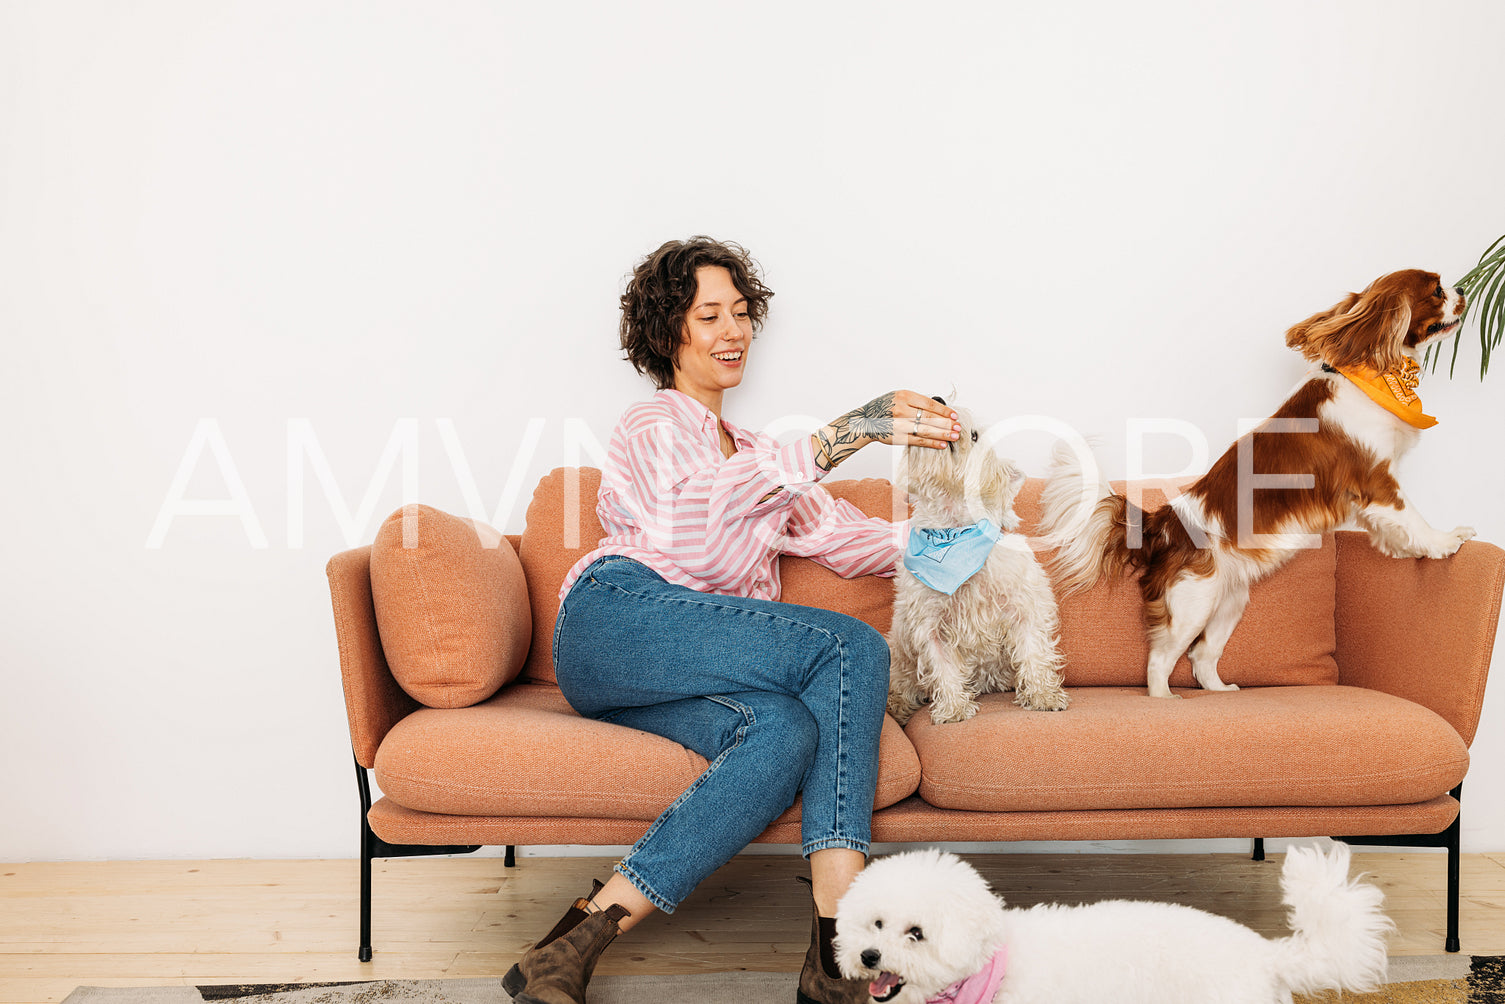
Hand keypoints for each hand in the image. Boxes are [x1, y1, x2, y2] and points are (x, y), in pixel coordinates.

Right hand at [812, 391, 959, 471]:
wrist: (864, 421)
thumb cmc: (883, 408)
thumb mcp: (897, 397)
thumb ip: (915, 401)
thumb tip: (939, 410)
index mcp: (904, 396)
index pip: (929, 404)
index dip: (944, 410)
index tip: (954, 415)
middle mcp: (902, 409)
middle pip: (930, 417)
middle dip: (946, 423)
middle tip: (958, 427)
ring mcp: (900, 424)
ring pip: (926, 430)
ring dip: (943, 434)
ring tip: (954, 436)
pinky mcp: (898, 437)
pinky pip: (919, 441)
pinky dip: (932, 443)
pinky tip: (942, 444)